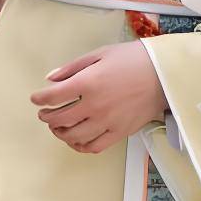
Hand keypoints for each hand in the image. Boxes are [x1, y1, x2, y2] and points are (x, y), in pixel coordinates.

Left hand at [29, 40, 168, 154]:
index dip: (40, 98)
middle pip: (59, 118)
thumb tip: (51, 79)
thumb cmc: (133, 59)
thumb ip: (73, 67)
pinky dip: (80, 146)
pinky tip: (77, 139)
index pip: (53, 96)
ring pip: (73, 136)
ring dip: (60, 132)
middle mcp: (94, 105)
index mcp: (87, 83)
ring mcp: (107, 121)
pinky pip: (94, 146)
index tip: (36, 98)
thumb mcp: (100, 54)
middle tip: (45, 113)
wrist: (164, 74)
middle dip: (47, 117)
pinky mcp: (119, 132)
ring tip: (58, 127)